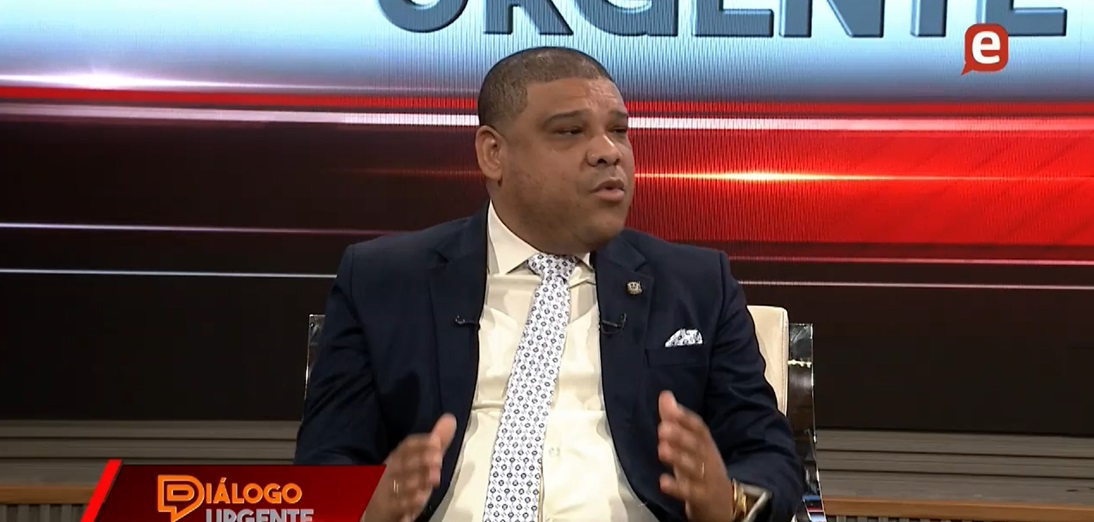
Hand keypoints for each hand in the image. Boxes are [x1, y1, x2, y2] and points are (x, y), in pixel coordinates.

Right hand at [364, 414, 456, 521]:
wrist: (379, 513)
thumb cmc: (402, 486)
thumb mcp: (420, 465)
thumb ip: (436, 445)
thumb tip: (450, 419)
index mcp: (396, 460)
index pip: (406, 448)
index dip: (421, 443)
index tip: (436, 440)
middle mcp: (389, 473)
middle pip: (402, 464)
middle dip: (420, 460)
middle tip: (438, 457)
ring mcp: (385, 492)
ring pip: (400, 484)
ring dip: (417, 479)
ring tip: (435, 476)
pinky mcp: (385, 510)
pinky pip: (396, 505)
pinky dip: (408, 501)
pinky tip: (421, 498)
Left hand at [657, 391, 736, 521]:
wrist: (725, 504)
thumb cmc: (701, 469)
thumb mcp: (690, 445)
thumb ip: (675, 420)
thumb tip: (665, 395)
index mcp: (705, 444)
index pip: (699, 428)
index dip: (685, 418)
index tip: (670, 408)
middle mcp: (708, 459)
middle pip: (697, 446)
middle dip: (681, 436)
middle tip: (662, 428)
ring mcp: (707, 479)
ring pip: (694, 468)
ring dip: (679, 458)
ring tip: (661, 450)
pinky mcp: (703, 498)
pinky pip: (691, 493)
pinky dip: (677, 487)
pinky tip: (662, 482)